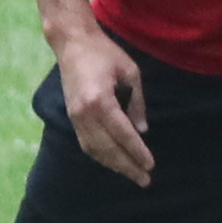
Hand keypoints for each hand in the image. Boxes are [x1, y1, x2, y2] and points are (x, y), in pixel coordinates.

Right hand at [54, 25, 152, 185]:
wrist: (73, 43)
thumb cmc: (106, 53)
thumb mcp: (130, 73)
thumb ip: (137, 103)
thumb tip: (142, 130)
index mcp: (101, 100)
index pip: (123, 133)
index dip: (137, 151)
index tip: (150, 165)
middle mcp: (85, 113)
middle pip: (108, 148)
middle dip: (127, 166)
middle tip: (145, 179)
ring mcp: (75, 117)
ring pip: (95, 150)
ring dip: (114, 165)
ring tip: (132, 174)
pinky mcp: (71, 117)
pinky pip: (86, 144)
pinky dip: (100, 156)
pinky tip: (113, 163)